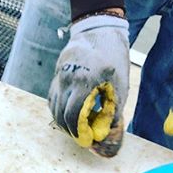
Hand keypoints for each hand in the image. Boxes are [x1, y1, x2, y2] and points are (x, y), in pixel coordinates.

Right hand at [48, 14, 129, 156]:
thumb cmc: (114, 59)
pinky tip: (70, 115)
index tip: (87, 141)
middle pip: (61, 115)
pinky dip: (59, 111)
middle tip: (82, 137)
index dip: (79, 132)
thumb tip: (104, 134)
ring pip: (55, 109)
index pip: (73, 115)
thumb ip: (112, 111)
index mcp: (86, 79)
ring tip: (77, 128)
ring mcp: (59, 77)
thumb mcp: (119, 85)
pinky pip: (53, 100)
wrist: (99, 31)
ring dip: (64, 122)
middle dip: (71, 130)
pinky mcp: (55, 77)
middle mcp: (68, 78)